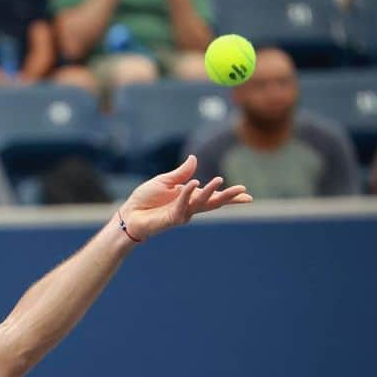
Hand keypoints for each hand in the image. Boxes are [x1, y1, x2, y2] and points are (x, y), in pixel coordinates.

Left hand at [119, 155, 251, 240]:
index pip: (213, 196)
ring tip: (220, 181)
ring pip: (200, 203)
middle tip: (244, 192)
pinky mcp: (171, 218)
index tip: (247, 195)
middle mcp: (188, 206)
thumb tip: (194, 158)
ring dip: (210, 192)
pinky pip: (181, 205)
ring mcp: (181, 213)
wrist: (129, 214)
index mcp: (189, 196)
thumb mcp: (165, 181)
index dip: (229, 196)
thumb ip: (181, 173)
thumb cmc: (146, 199)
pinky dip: (187, 194)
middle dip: (228, 197)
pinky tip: (194, 184)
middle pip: (212, 202)